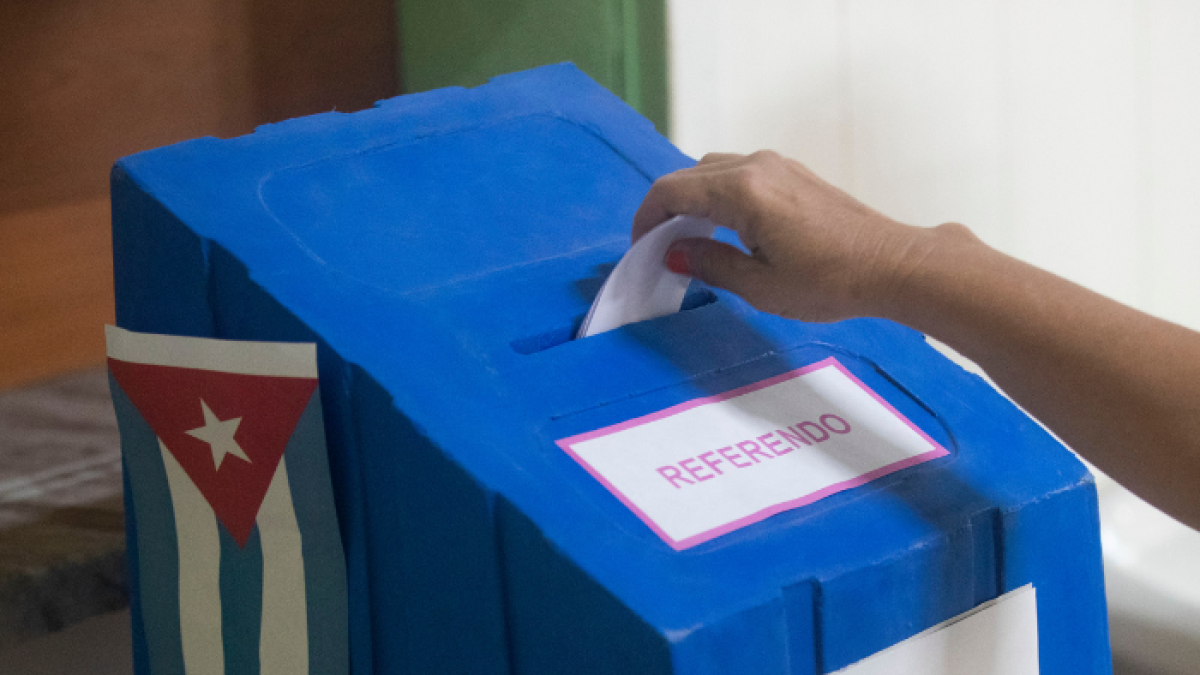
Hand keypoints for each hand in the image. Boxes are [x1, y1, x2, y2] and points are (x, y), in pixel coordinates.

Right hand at [633, 151, 967, 321]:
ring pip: (714, 171)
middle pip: (689, 175)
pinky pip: (739, 173)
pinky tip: (726, 229)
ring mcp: (778, 164)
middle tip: (661, 249)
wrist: (891, 265)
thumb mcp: (759, 285)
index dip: (646, 219)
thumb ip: (709, 263)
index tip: (641, 251)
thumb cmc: (826, 282)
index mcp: (741, 191)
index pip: (670, 191)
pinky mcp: (794, 173)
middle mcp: (755, 165)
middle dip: (666, 209)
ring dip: (693, 200)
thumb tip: (673, 252)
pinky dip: (719, 195)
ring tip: (690, 240)